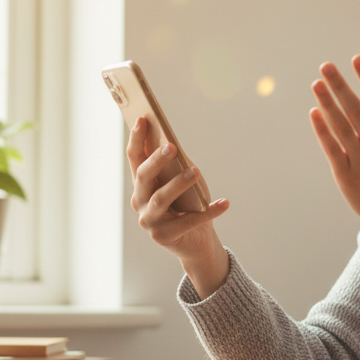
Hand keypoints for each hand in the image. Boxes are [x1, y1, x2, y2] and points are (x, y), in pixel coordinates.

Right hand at [126, 117, 230, 297]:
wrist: (198, 241)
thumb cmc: (189, 203)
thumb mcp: (182, 179)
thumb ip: (175, 163)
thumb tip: (171, 140)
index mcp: (142, 184)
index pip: (135, 158)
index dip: (137, 139)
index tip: (143, 118)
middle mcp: (140, 202)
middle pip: (143, 176)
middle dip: (156, 160)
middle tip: (171, 146)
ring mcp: (150, 221)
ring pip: (161, 198)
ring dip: (179, 183)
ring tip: (196, 171)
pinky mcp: (165, 237)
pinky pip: (189, 221)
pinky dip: (209, 211)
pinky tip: (225, 203)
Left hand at [309, 55, 359, 234]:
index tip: (357, 59)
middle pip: (356, 110)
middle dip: (341, 86)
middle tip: (326, 66)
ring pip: (341, 127)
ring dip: (328, 104)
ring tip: (316, 84)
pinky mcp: (345, 174)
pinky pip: (331, 148)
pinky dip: (323, 131)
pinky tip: (314, 113)